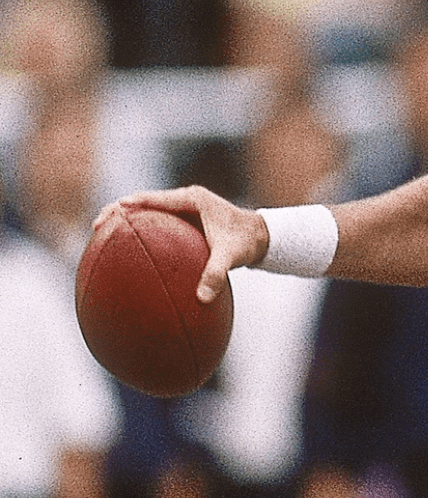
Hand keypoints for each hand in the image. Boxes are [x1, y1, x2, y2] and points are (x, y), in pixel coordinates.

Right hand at [96, 186, 268, 302]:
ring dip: (126, 222)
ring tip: (101, 239)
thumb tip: (201, 299)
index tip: (108, 215)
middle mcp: (185, 201)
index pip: (151, 198)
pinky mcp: (184, 222)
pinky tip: (127, 254)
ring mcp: (184, 210)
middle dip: (118, 212)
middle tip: (96, 228)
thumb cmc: (247, 242)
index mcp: (192, 199)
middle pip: (143, 202)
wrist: (262, 237)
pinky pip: (157, 225)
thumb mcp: (232, 256)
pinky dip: (141, 234)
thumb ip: (216, 274)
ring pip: (147, 213)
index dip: (127, 205)